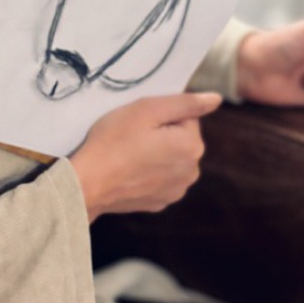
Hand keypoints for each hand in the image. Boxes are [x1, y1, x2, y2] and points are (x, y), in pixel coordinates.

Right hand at [69, 92, 221, 221]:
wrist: (88, 183)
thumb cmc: (114, 140)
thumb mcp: (147, 110)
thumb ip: (185, 103)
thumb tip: (216, 99)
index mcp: (192, 146)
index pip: (186, 116)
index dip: (161, 113)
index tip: (140, 119)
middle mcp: (191, 172)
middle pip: (180, 138)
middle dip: (161, 132)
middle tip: (132, 133)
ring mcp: (176, 191)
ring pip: (171, 158)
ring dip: (156, 152)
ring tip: (128, 151)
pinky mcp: (160, 203)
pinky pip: (160, 178)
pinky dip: (148, 172)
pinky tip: (128, 170)